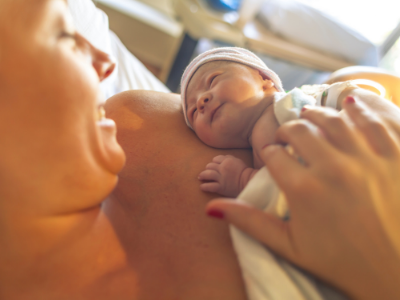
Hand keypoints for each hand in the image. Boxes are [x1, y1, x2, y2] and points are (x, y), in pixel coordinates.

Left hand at [198, 155, 248, 196]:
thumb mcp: (237, 161)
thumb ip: (229, 158)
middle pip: (210, 166)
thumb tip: (221, 158)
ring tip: (200, 177)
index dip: (214, 162)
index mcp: (227, 161)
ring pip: (208, 174)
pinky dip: (204, 187)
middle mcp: (223, 168)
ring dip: (202, 175)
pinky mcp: (221, 187)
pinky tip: (202, 187)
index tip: (214, 166)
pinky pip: (210, 186)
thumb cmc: (244, 172)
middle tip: (207, 172)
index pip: (215, 159)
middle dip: (208, 168)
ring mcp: (221, 178)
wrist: (249, 183)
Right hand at [206, 97, 399, 299]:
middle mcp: (333, 167)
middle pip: (299, 130)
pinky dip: (359, 108)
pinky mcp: (396, 154)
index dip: (269, 152)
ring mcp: (368, 158)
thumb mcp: (289, 246)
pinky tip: (349, 104)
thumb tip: (210, 208)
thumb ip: (249, 222)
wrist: (397, 274)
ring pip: (334, 119)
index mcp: (303, 189)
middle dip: (287, 130)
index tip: (272, 155)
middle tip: (286, 135)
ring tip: (311, 117)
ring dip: (317, 115)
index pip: (274, 155)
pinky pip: (374, 120)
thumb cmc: (341, 262)